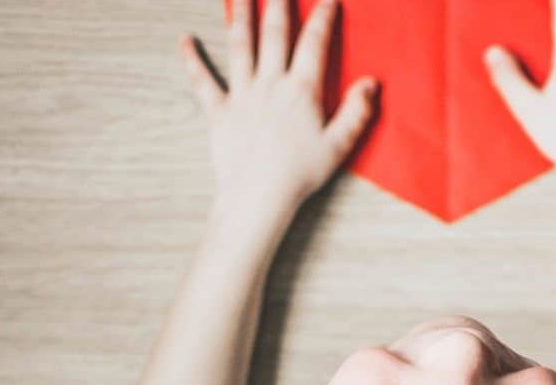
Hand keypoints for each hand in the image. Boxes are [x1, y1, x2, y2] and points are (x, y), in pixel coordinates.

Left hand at [179, 0, 377, 213]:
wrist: (259, 195)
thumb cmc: (300, 173)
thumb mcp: (339, 144)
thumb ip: (357, 111)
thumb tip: (371, 83)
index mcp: (301, 91)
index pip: (314, 44)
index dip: (323, 17)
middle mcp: (270, 84)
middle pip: (274, 34)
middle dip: (278, 5)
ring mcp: (242, 95)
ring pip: (240, 46)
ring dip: (240, 16)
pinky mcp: (219, 111)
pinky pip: (202, 80)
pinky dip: (192, 59)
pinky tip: (185, 40)